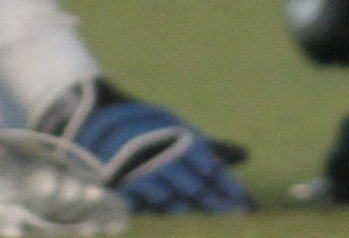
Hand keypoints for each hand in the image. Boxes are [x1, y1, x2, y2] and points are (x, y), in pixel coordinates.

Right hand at [37, 78, 249, 213]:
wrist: (101, 123)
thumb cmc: (152, 130)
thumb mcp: (182, 133)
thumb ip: (212, 149)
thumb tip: (247, 155)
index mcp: (182, 139)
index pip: (212, 169)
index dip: (229, 190)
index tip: (246, 207)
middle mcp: (165, 155)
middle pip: (196, 188)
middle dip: (216, 206)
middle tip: (235, 218)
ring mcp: (142, 173)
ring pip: (171, 201)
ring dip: (189, 214)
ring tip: (206, 225)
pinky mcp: (123, 188)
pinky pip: (146, 206)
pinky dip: (161, 214)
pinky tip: (175, 222)